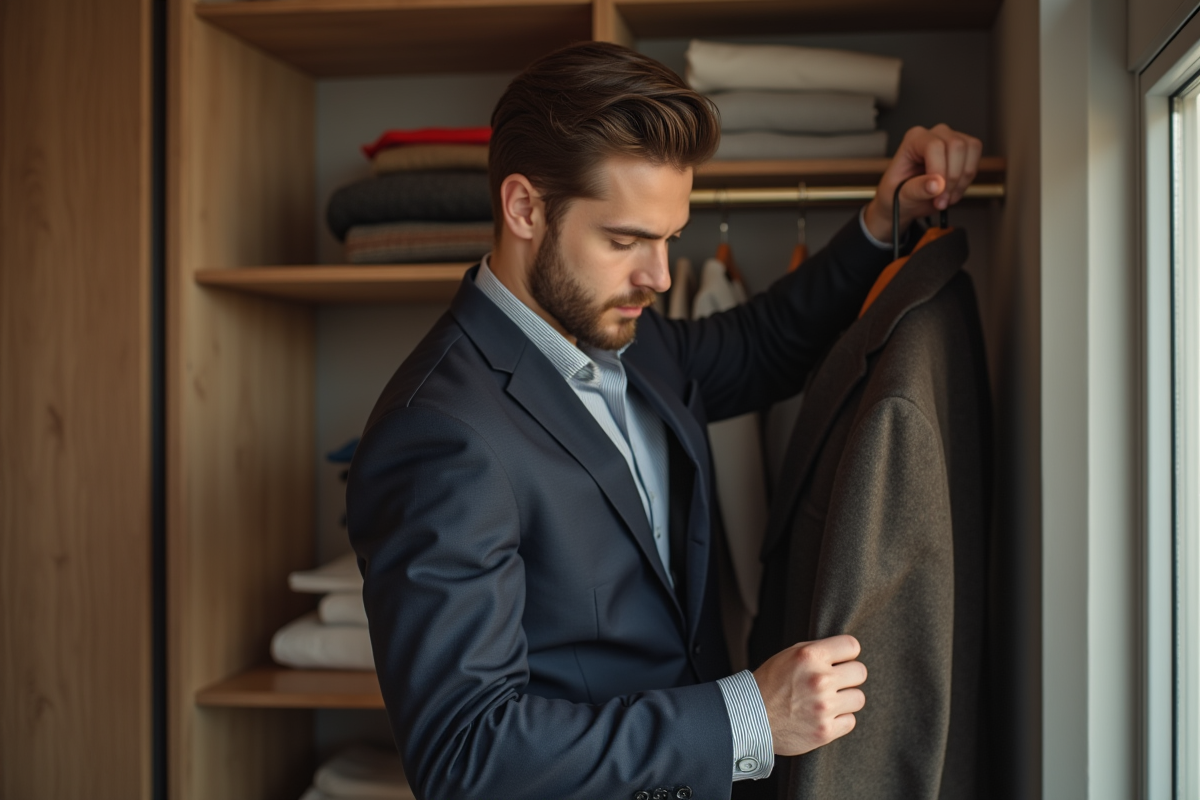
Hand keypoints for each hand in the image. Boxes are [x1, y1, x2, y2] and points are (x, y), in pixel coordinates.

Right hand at [752, 634, 866, 755]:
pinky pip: (850, 721)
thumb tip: (844, 652)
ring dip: (845, 700)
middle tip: (834, 682)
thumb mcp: (788, 656)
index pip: (851, 646)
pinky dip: (839, 720)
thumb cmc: (769, 683)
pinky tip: (823, 717)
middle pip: (860, 672)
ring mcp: (824, 707)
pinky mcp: (825, 731)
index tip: (841, 660)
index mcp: (809, 656)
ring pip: (858, 698)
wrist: (749, 717)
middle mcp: (819, 679)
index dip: (847, 653)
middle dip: (849, 676)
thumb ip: (817, 652)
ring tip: (827, 701)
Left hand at [863, 124, 983, 242]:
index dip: (939, 170)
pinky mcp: (964, 149)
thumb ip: (917, 189)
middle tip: (941, 200)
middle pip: (956, 146)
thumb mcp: (899, 196)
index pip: (934, 146)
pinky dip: (968, 179)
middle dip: (952, 178)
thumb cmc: (898, 195)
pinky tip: (953, 191)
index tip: (936, 193)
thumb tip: (936, 184)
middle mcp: (933, 134)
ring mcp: (950, 139)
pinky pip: (976, 158)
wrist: (905, 201)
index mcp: (913, 139)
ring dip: (962, 180)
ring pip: (971, 149)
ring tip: (946, 197)